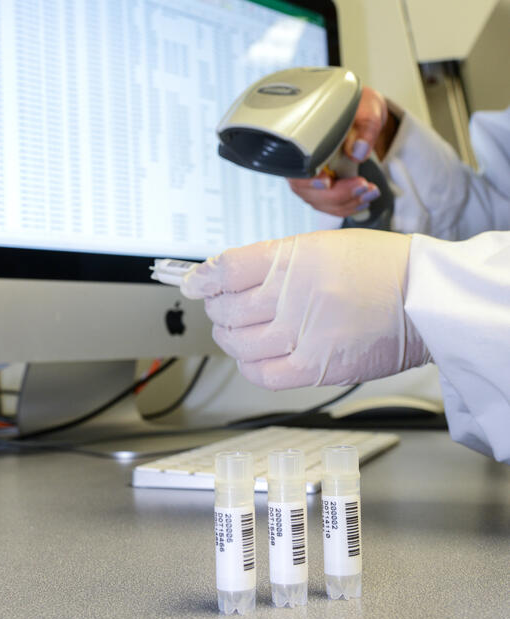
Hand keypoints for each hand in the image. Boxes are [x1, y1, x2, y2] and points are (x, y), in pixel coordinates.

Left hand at [180, 229, 430, 388]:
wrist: (425, 298)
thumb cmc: (379, 268)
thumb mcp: (321, 245)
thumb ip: (272, 260)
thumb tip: (225, 277)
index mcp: (294, 257)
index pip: (226, 268)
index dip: (202, 278)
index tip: (194, 282)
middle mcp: (295, 294)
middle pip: (226, 308)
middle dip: (216, 307)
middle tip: (222, 305)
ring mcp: (304, 333)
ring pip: (238, 343)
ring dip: (229, 337)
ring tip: (237, 330)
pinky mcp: (317, 367)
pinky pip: (262, 374)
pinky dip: (248, 366)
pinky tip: (253, 356)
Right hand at [288, 86, 393, 217]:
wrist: (363, 115)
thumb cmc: (358, 108)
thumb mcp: (367, 109)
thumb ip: (365, 127)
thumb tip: (358, 150)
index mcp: (304, 139)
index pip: (295, 167)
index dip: (308, 180)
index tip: (327, 182)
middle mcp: (303, 161)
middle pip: (307, 191)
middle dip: (337, 195)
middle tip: (362, 185)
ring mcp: (313, 177)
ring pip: (320, 202)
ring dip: (347, 203)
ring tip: (370, 192)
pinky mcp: (325, 187)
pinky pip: (331, 205)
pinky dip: (349, 206)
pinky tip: (364, 199)